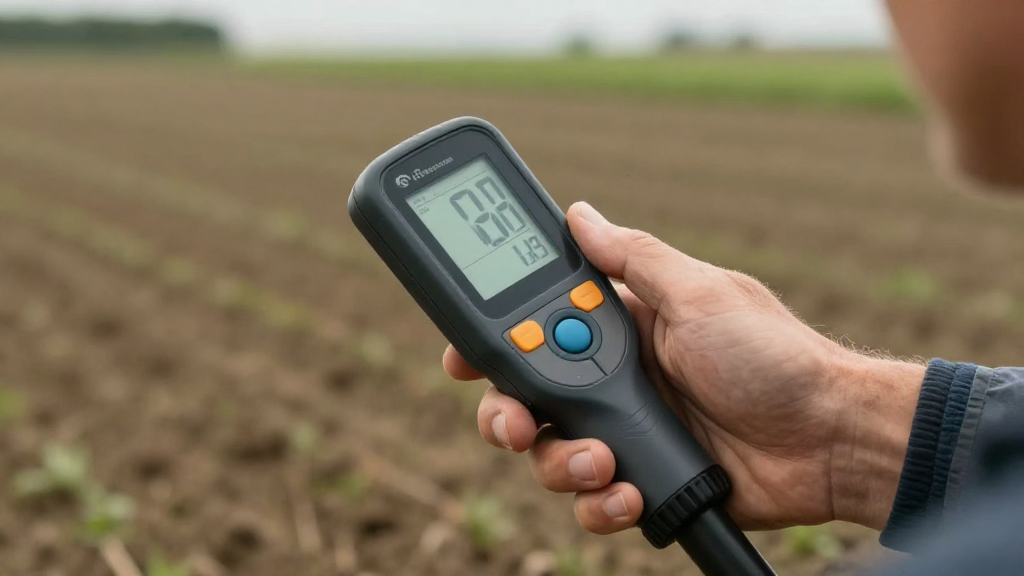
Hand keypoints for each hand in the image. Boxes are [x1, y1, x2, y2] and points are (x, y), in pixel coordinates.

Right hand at [443, 202, 923, 533]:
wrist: (831, 441)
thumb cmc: (775, 356)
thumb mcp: (701, 293)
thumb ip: (632, 259)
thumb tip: (579, 213)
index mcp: (622, 327)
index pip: (535, 328)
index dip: (492, 344)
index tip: (462, 359)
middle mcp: (616, 378)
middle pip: (526, 398)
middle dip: (508, 414)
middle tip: (516, 425)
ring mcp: (629, 431)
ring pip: (551, 454)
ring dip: (562, 463)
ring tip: (604, 462)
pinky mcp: (643, 479)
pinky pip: (592, 500)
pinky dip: (600, 503)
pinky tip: (629, 493)